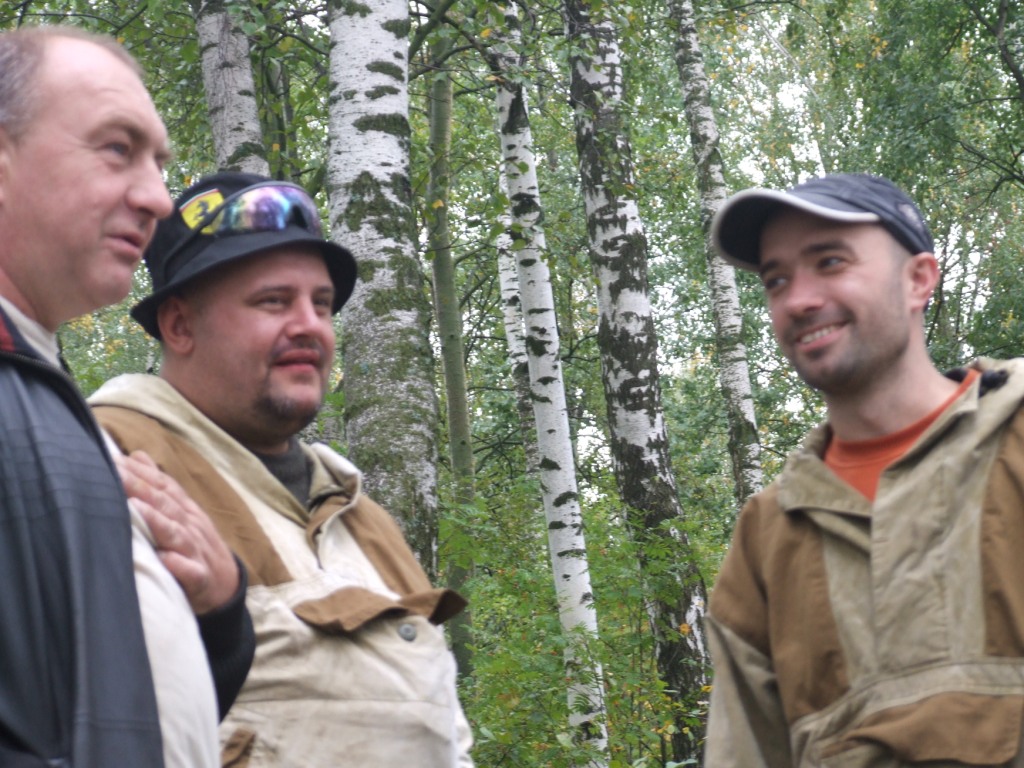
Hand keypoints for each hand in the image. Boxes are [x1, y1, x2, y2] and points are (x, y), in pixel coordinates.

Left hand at [115, 449, 239, 614]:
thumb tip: (137, 456)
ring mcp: (196, 551)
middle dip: (140, 487)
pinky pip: (190, 571)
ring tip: (135, 508)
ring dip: (157, 520)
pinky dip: (178, 565)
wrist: (226, 583)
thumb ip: (159, 486)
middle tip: (114, 473)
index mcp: (184, 509)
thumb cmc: (195, 544)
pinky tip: (164, 559)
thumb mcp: (182, 512)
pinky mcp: (199, 578)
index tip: (112, 459)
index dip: (140, 472)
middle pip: (165, 504)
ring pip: (176, 533)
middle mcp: (190, 526)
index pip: (162, 485)